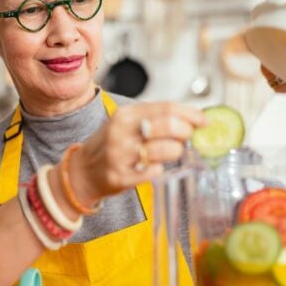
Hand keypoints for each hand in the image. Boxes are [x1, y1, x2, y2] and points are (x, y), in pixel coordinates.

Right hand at [68, 101, 205, 203]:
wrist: (81, 172)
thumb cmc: (110, 145)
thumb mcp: (126, 124)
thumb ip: (154, 119)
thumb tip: (192, 118)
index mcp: (125, 115)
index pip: (166, 108)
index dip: (190, 114)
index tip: (204, 121)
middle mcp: (121, 133)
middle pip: (169, 126)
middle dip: (186, 132)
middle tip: (187, 137)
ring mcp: (120, 156)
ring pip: (165, 150)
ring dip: (175, 152)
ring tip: (171, 152)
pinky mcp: (121, 177)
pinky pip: (154, 172)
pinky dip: (159, 169)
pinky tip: (153, 167)